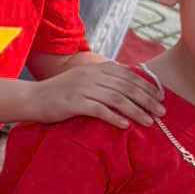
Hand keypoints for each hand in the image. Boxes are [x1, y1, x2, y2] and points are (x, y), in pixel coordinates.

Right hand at [25, 59, 162, 130]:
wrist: (33, 98)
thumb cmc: (61, 92)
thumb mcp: (84, 80)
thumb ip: (104, 80)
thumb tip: (130, 87)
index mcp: (96, 68)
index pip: (128, 76)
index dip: (147, 87)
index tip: (160, 99)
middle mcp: (91, 75)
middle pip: (126, 87)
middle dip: (147, 100)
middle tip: (161, 113)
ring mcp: (82, 88)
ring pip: (117, 99)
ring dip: (136, 111)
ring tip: (149, 122)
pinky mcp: (74, 103)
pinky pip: (99, 110)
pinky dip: (115, 117)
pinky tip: (126, 125)